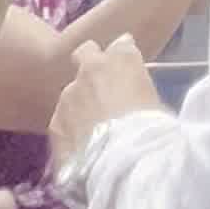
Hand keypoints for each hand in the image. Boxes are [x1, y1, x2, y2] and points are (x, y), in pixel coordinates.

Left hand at [49, 34, 169, 179]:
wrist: (121, 164)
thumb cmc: (152, 131)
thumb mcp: (155, 102)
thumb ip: (137, 90)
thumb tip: (132, 95)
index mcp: (122, 59)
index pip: (121, 45)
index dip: (123, 59)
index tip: (126, 71)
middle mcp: (91, 69)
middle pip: (86, 52)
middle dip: (90, 62)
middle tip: (99, 84)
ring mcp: (68, 95)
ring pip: (72, 92)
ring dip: (80, 102)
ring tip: (92, 128)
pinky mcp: (54, 122)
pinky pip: (62, 119)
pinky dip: (69, 127)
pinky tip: (80, 145)